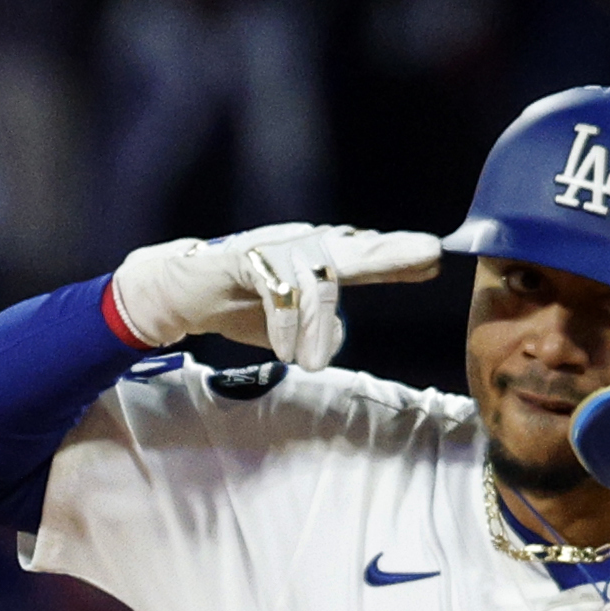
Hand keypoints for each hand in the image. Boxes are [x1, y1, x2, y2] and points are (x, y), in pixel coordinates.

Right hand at [105, 225, 441, 367]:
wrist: (175, 292)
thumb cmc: (235, 305)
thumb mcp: (285, 327)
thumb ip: (315, 331)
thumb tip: (336, 341)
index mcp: (313, 262)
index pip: (363, 258)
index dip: (396, 258)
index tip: (434, 258)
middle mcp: (297, 248)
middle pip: (351, 252)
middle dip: (389, 255)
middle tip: (427, 254)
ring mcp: (270, 251)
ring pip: (314, 278)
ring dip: (316, 325)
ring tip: (311, 362)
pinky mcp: (242, 261)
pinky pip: (275, 288)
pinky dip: (284, 323)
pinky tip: (285, 350)